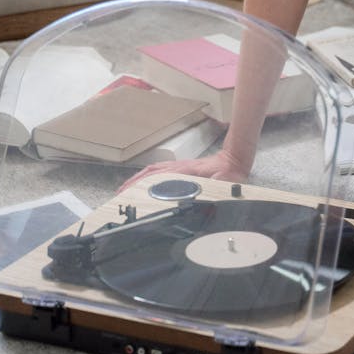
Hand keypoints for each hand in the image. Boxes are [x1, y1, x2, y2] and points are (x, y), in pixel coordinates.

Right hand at [119, 149, 248, 193]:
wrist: (234, 160)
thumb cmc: (229, 174)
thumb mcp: (223, 182)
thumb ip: (215, 185)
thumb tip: (207, 188)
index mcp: (186, 171)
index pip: (160, 177)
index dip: (144, 184)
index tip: (130, 191)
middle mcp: (179, 167)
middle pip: (151, 173)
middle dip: (134, 182)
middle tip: (120, 194)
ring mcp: (179, 166)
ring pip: (154, 170)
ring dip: (138, 178)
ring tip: (125, 188)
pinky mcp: (182, 167)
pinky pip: (160, 168)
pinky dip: (147, 173)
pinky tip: (143, 180)